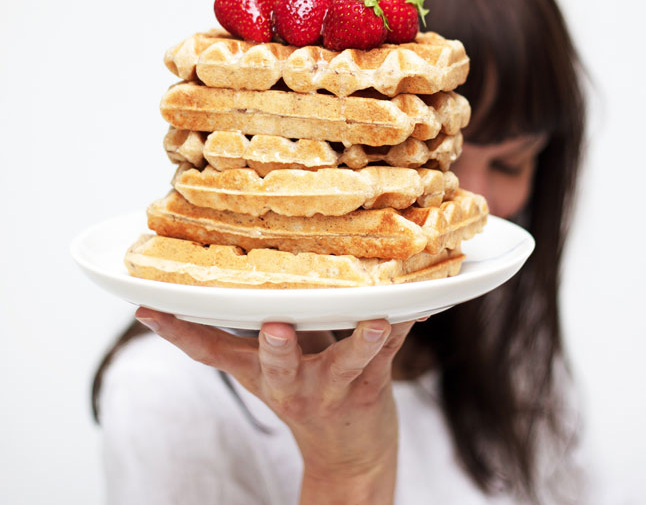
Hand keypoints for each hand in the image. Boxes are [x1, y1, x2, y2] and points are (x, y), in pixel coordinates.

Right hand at [135, 308, 414, 504]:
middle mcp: (291, 384)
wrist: (349, 455)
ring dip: (359, 342)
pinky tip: (414, 310)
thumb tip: (227, 272)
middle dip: (275, 347)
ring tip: (372, 323)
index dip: (178, 331)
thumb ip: (258, 321)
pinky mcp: (370, 388)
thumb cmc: (308, 388)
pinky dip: (401, 331)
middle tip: (274, 327)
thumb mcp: (272, 364)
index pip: (210, 351)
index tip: (148, 305)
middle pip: (277, 365)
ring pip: (345, 363)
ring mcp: (332, 389)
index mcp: (260, 373)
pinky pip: (389, 355)